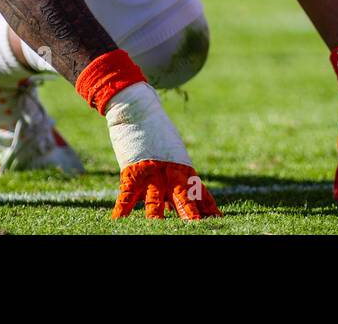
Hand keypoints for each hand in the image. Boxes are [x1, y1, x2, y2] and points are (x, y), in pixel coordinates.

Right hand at [105, 82, 219, 219]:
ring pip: (155, 200)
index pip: (198, 191)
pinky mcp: (132, 170)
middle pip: (183, 197)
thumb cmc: (155, 130)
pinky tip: (119, 219)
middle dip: (190, 213)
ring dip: (157, 215)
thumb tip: (173, 198)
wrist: (138, 108)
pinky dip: (122, 207)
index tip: (218, 219)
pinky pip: (127, 193)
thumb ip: (172, 176)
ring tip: (159, 228)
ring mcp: (151, 171)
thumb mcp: (171, 153)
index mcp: (183, 168)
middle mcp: (170, 171)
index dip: (208, 206)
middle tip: (198, 226)